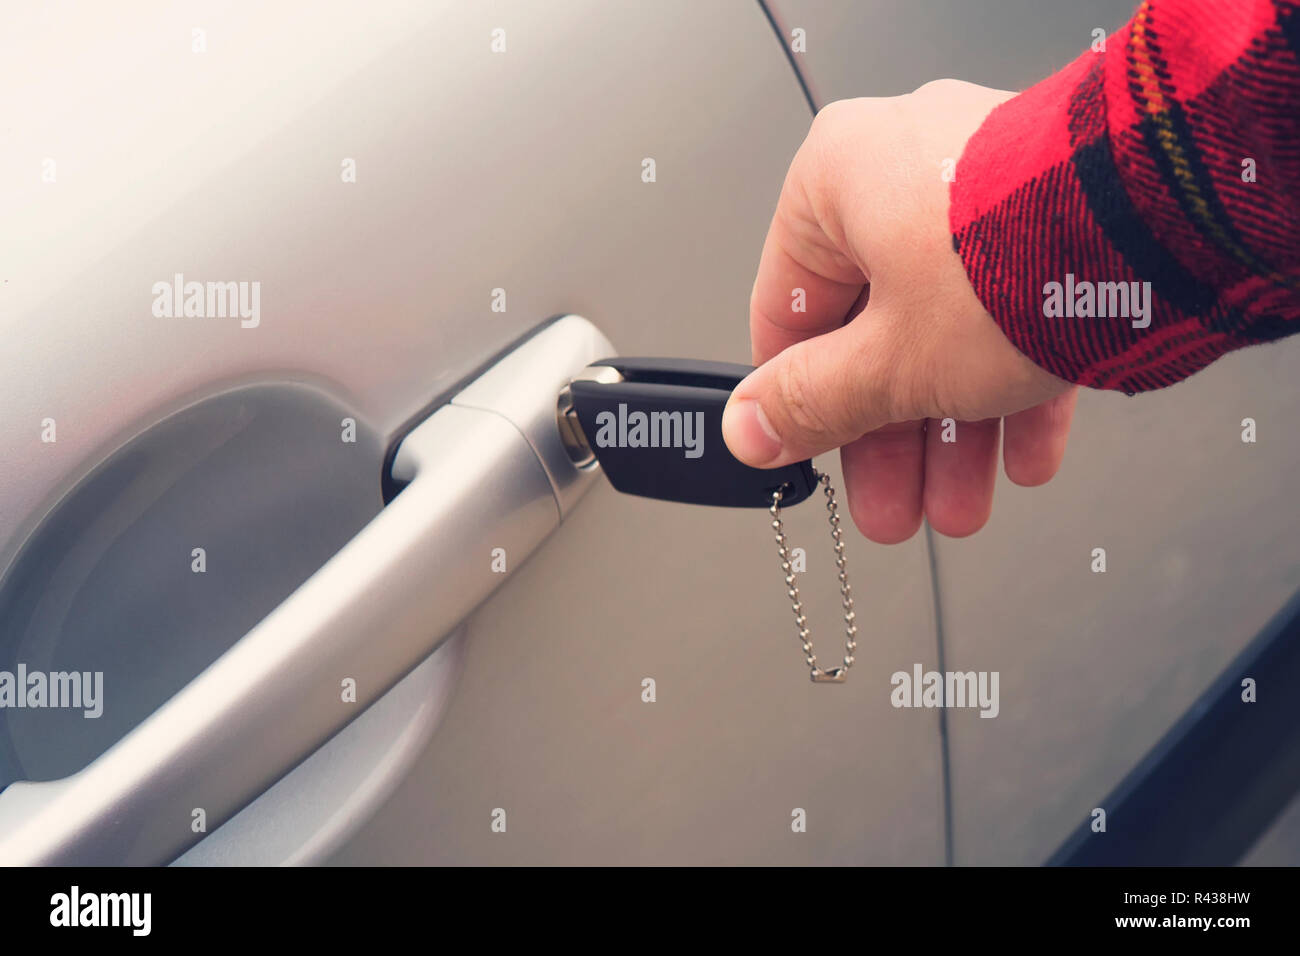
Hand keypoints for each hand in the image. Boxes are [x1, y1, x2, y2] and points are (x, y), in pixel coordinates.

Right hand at [722, 80, 1077, 543]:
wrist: (1166, 225)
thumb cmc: (1020, 260)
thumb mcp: (889, 363)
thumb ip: (812, 403)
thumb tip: (750, 431)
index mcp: (837, 182)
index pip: (786, 310)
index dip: (794, 400)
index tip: (803, 454)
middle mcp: (905, 174)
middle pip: (872, 333)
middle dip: (889, 440)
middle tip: (890, 504)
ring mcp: (983, 194)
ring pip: (944, 333)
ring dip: (951, 434)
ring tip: (959, 506)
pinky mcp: (1051, 220)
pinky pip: (1009, 314)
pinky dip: (1011, 388)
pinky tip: (1021, 456)